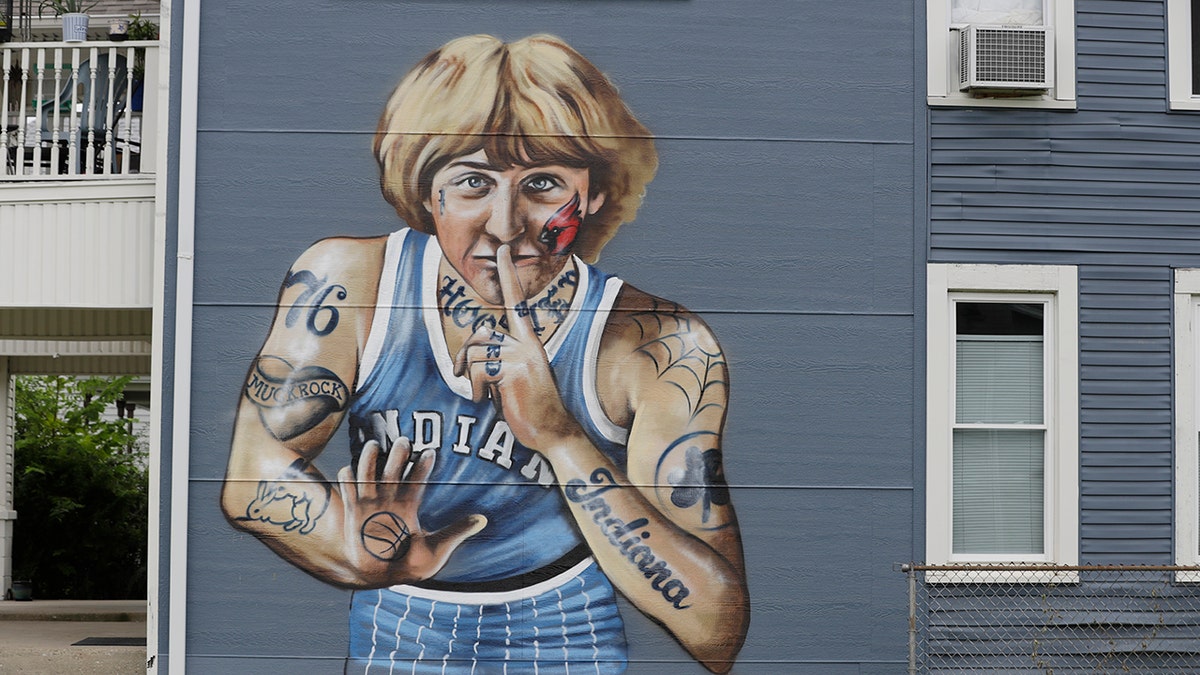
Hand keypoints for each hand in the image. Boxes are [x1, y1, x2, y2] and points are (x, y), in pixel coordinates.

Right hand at [337, 437, 486, 583]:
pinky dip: (347, 479)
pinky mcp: (353, 513)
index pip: (418, 481)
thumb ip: (457, 532)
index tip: (430, 452)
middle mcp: (389, 501)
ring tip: (373, 444)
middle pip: (393, 470)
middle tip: (403, 440)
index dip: (423, 466)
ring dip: (370, 459)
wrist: (382, 574)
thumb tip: (483, 520)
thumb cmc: (412, 563)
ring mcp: (370, 505)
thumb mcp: (437, 549)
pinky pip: (348, 490)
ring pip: (369, 473)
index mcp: (409, 507)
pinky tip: (349, 470)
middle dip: (397, 455)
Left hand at [453, 245, 581, 450]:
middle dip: (463, 357)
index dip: (509, 276)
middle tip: (462, 377)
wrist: (553, 431)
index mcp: (529, 342)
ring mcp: (522, 356)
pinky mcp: (514, 371)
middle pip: (479, 334)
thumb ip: (497, 360)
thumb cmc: (529, 408)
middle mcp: (527, 344)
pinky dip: (477, 390)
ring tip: (484, 396)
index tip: (504, 250)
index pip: (517, 303)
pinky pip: (479, 371)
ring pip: (475, 354)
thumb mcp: (514, 378)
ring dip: (470, 379)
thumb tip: (469, 358)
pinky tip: (489, 403)